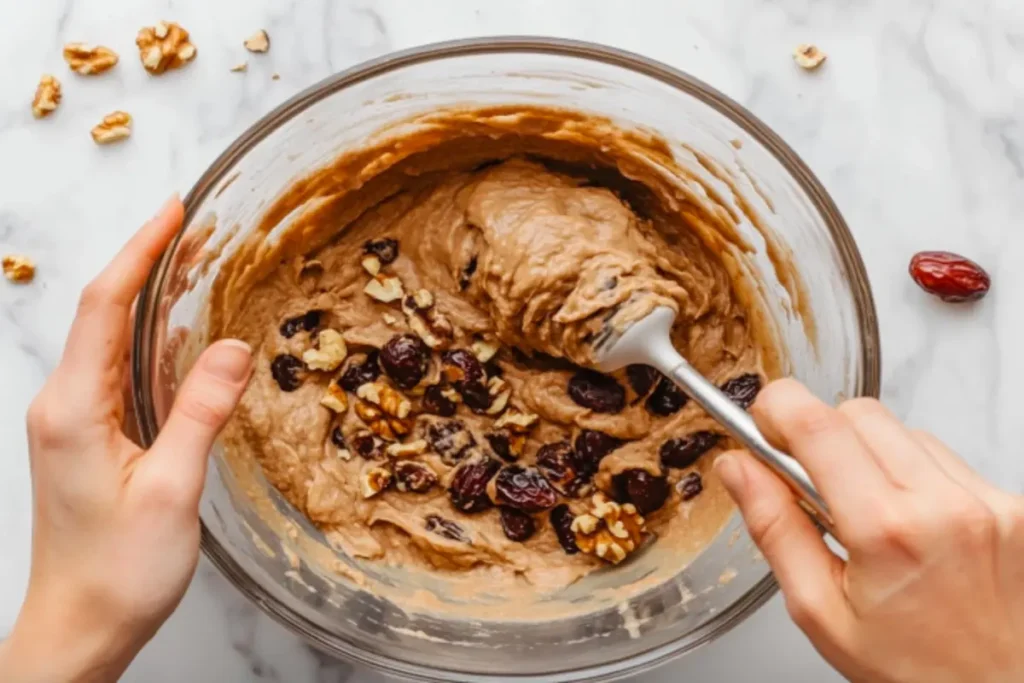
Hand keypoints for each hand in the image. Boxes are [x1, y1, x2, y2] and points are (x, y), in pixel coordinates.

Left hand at [0, 196, 252, 682]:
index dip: (138, 252)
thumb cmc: (118, 569)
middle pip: (102, 313)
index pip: (102, 307)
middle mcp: (64, 406)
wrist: (80, 625)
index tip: (171, 210)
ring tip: (193, 264)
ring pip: (110, 340)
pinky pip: (117, 372)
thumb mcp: (172, 490)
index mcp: (75, 410)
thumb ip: (201, 412)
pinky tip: (179, 334)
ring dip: (149, 299)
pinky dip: (148, 340)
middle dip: (147, 263)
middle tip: (195, 228)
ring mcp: (73, 422)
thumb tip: (232, 348)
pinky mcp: (88, 438)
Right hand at [715, 379, 1023, 682]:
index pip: (817, 425)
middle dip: (820, 435)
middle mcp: (944, 504)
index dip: (776, 408)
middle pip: (858, 413)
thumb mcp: (820, 612)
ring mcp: (987, 500)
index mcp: (887, 531)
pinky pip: (943, 457)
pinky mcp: (1011, 502)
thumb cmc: (915, 671)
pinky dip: (913, 474)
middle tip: (810, 485)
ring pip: (901, 430)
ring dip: (869, 455)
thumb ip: (774, 529)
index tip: (761, 425)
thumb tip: (737, 468)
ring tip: (867, 514)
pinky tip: (909, 522)